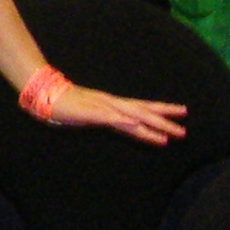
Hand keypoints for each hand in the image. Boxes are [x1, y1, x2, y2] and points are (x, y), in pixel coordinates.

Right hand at [48, 85, 190, 143]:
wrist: (45, 94)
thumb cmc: (66, 105)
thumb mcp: (91, 114)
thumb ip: (106, 119)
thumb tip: (121, 124)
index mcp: (113, 105)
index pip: (142, 108)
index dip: (162, 112)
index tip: (180, 115)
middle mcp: (112, 104)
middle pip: (143, 112)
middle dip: (164, 122)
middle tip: (184, 131)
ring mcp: (102, 107)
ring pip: (132, 117)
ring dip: (151, 125)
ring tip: (169, 135)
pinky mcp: (91, 112)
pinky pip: (110, 118)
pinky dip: (124, 120)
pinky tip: (135, 124)